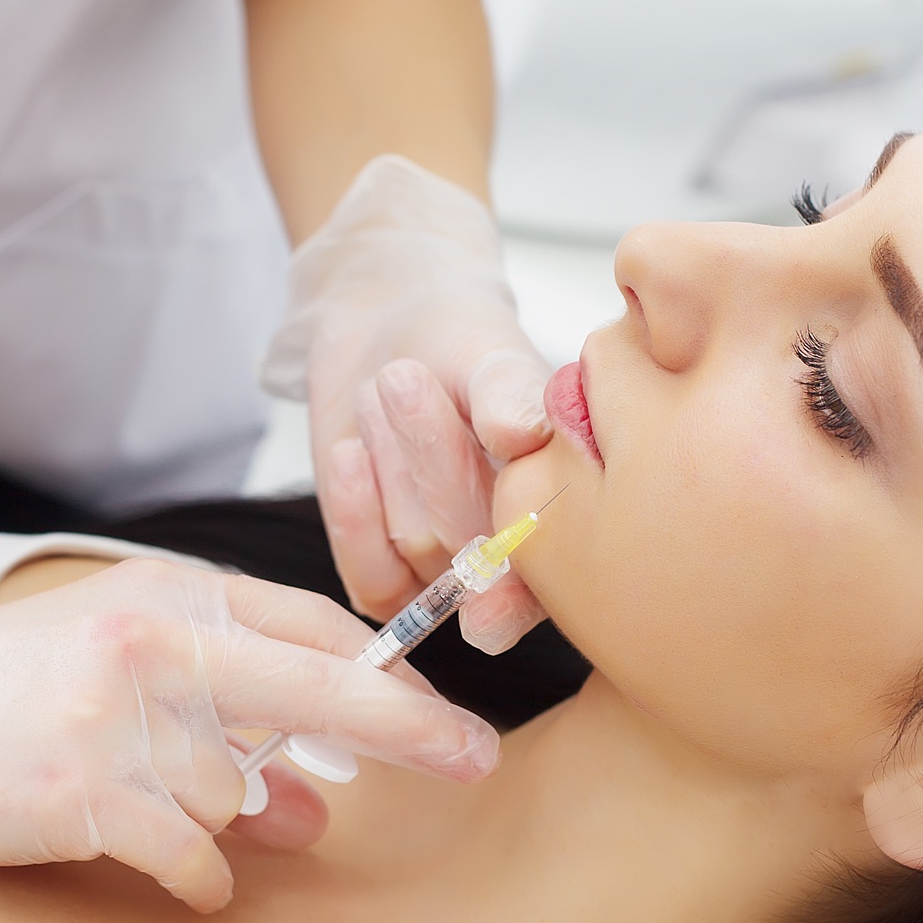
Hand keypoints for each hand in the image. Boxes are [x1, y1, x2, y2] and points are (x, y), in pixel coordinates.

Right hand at [0, 555, 498, 911]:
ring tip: (189, 818)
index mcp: (167, 597)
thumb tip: (315, 800)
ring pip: (238, 791)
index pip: (310, 630)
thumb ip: (222, 713)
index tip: (448, 719)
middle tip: (474, 760)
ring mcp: (113, 717)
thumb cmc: (6, 684)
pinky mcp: (77, 788)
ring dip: (236, 821)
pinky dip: (200, 872)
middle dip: (406, 729)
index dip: (390, 677)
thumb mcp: (119, 662)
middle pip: (314, 690)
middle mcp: (149, 646)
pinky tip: (186, 873)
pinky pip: (187, 849)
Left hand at [261, 155, 551, 653]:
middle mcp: (515, 562)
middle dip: (435, 460)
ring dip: (393, 462)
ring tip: (392, 390)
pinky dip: (355, 511)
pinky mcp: (386, 574)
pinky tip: (353, 450)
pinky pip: (371, 578)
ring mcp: (448, 575)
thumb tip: (525, 433)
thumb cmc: (458, 339)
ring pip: (414, 548)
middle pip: (470, 554)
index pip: (546, 585)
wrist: (386, 331)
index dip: (518, 591)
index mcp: (569, 514)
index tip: (491, 568)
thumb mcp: (490, 353)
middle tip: (406, 376)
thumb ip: (510, 396)